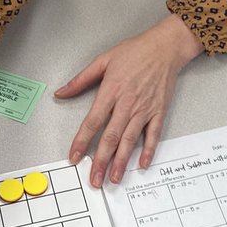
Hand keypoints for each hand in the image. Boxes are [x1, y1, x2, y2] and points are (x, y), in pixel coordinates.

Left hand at [55, 16, 202, 186]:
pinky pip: (153, 135)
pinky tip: (142, 164)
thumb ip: (81, 79)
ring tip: (114, 178)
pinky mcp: (159, 111)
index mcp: (111, 90)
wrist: (165, 47)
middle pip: (111, 137)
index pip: (93, 121)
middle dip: (101, 161)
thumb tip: (61, 92)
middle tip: (95, 179)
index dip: (82, 141)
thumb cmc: (135, 52)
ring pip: (130, 140)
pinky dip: (148, 150)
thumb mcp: (103, 60)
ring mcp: (144, 109)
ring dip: (122, 161)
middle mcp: (127, 103)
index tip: (74, 157)